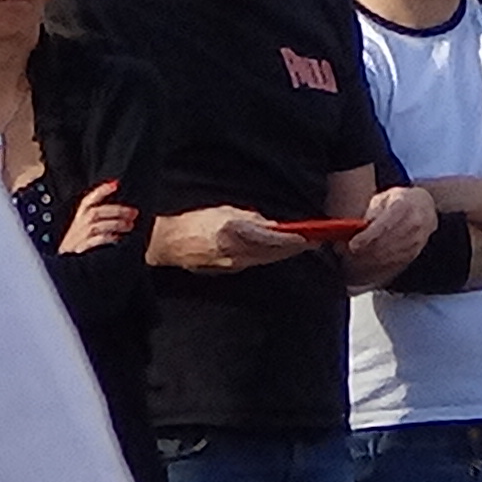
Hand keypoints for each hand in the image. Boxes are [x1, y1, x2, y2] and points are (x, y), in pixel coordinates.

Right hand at [59, 181, 140, 255]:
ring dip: (116, 224)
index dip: (101, 190)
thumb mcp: (87, 219)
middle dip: (116, 211)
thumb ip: (102, 210)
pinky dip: (109, 238)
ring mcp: (81, 235)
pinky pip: (97, 241)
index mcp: (82, 213)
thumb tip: (123, 202)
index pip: (89, 199)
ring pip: (98, 226)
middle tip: (133, 212)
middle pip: (96, 212)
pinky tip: (118, 237)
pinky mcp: (83, 247)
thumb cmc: (82, 234)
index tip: (115, 184)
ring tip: (130, 225)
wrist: (68, 253)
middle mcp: (80, 222)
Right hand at [153, 204, 314, 271]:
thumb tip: (271, 224)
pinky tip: (276, 252)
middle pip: (274, 254)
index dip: (293, 240)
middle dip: (294, 249)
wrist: (168, 242)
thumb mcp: (224, 211)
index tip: (308, 237)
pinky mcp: (228, 270)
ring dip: (283, 254)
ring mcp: (232, 264)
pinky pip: (255, 263)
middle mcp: (236, 252)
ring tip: (298, 247)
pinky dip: (268, 257)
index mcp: (235, 233)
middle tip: (313, 242)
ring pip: (266, 260)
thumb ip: (250, 218)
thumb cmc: (194, 222)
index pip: (273, 239)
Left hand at [338, 185, 440, 285]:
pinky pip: (396, 262)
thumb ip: (371, 213)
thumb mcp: (384, 198)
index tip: (353, 244)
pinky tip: (369, 262)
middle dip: (366, 250)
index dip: (368, 237)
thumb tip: (358, 229)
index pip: (385, 225)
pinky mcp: (416, 251)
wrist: (426, 208)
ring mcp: (417, 239)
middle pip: (387, 243)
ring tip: (357, 258)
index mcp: (404, 206)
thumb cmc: (400, 201)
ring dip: (371, 259)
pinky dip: (381, 264)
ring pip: (391, 255)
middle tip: (350, 252)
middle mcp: (414, 223)